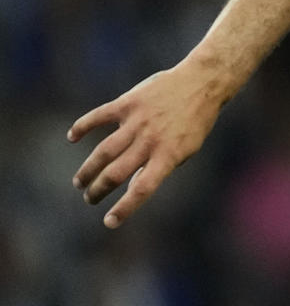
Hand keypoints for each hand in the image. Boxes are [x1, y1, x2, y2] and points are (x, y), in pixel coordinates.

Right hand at [69, 57, 228, 226]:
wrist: (201, 83)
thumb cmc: (195, 121)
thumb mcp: (185, 149)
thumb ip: (159, 167)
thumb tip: (133, 187)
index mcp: (169, 156)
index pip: (143, 189)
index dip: (125, 208)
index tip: (109, 222)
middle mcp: (150, 141)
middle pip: (116, 173)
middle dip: (99, 190)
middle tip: (89, 198)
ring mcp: (137, 122)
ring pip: (104, 152)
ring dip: (88, 169)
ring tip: (79, 182)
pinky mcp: (127, 104)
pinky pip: (98, 117)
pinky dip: (82, 127)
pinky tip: (72, 138)